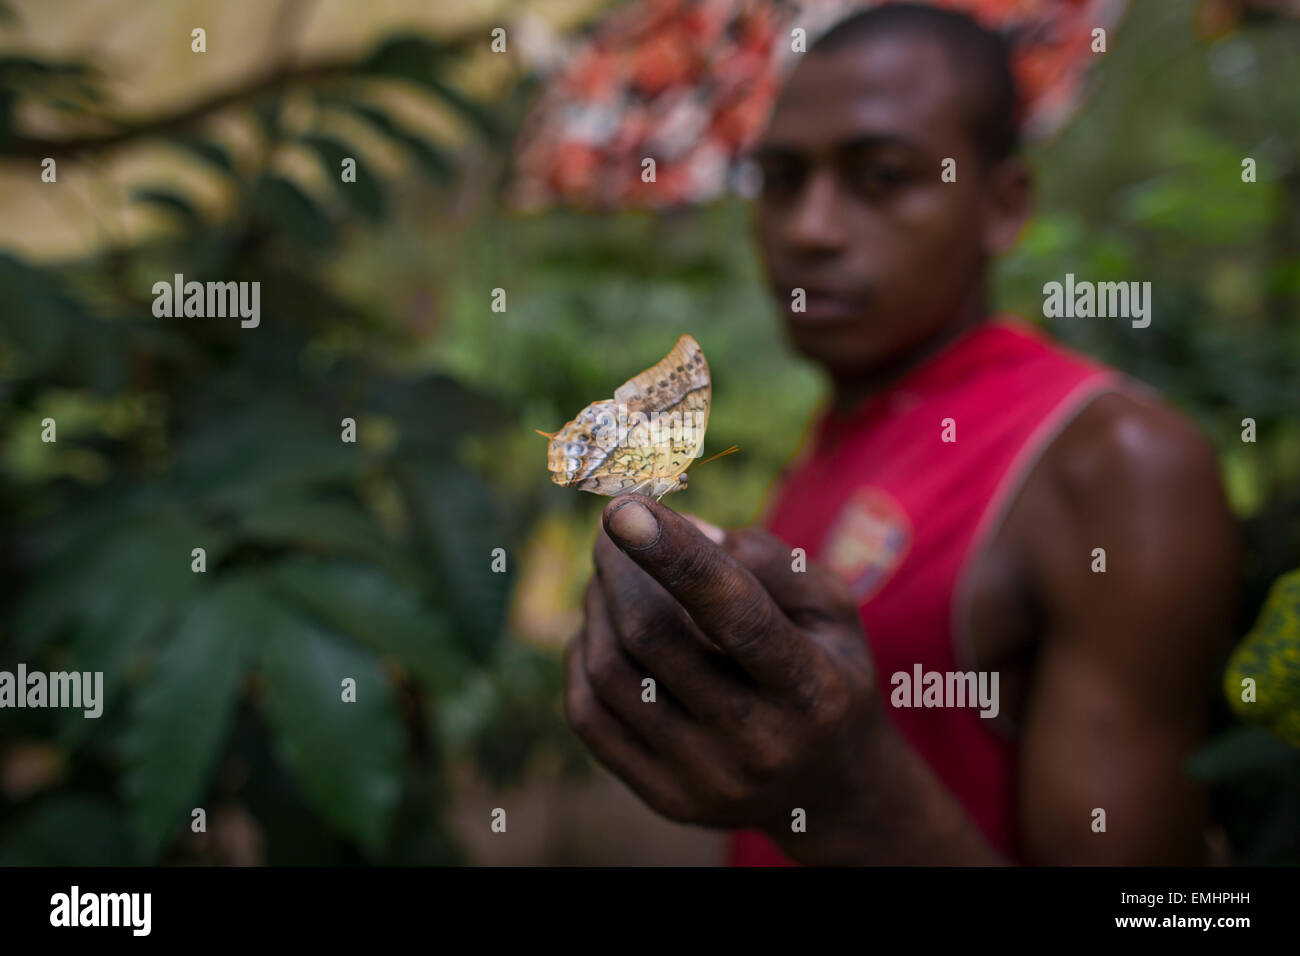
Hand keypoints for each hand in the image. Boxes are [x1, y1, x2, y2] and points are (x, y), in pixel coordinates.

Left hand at [564, 493, 885, 855]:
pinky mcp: (664, 799)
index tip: (622, 505)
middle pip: (653, 637)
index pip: (735, 614)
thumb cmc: (828, 667)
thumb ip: (768, 559)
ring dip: (596, 605)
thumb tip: (685, 530)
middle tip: (610, 524)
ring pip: (610, 672)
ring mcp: (706, 781)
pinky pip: (589, 716)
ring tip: (611, 576)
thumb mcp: (830, 605)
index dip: (676, 555)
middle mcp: (760, 745)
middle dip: (617, 566)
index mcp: (812, 690)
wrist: (830, 787)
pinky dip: (583, 657)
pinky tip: (603, 632)